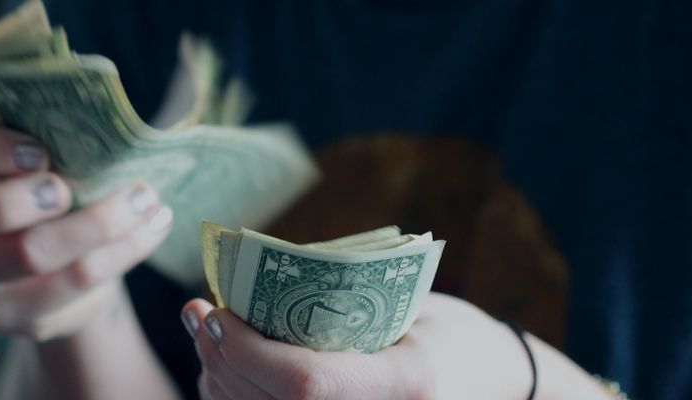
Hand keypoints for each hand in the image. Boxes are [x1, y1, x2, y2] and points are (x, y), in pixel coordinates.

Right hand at [0, 118, 172, 340]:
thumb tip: (102, 117)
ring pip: (25, 256)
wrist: (47, 260)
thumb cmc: (35, 183)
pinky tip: (151, 227)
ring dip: (97, 224)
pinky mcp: (6, 316)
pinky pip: (69, 286)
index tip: (38, 150)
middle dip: (14, 201)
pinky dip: (121, 252)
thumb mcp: (26, 151)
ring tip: (145, 199)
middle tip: (67, 189)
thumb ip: (41, 131)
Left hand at [180, 293, 542, 399]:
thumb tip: (249, 288)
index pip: (307, 384)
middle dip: (219, 359)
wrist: (492, 390)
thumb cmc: (453, 336)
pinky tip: (228, 369)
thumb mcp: (411, 305)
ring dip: (218, 381)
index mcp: (407, 386)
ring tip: (210, 335)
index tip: (217, 309)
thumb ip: (339, 300)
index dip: (247, 349)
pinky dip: (238, 399)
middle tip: (198, 314)